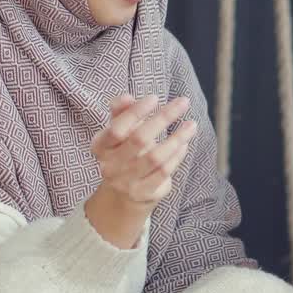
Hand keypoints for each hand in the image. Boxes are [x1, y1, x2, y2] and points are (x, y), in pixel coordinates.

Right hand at [85, 94, 196, 246]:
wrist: (122, 195)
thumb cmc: (124, 153)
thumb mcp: (119, 132)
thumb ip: (121, 112)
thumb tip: (126, 97)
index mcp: (100, 147)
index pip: (117, 128)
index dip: (136, 112)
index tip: (154, 98)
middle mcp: (110, 165)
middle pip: (139, 139)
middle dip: (163, 118)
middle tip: (183, 103)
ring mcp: (127, 182)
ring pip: (155, 157)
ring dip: (176, 138)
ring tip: (191, 124)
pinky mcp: (144, 193)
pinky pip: (164, 172)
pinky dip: (177, 156)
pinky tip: (184, 144)